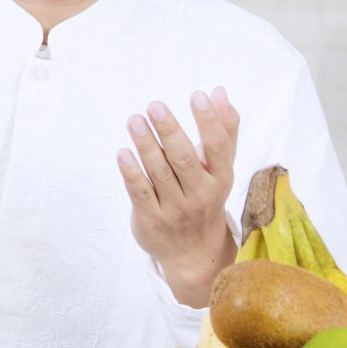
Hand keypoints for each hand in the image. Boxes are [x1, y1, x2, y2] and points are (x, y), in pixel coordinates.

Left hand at [118, 87, 239, 303]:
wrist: (196, 254)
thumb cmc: (207, 197)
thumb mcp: (221, 169)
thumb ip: (224, 131)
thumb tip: (219, 93)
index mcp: (220, 178)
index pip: (217, 147)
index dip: (209, 121)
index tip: (197, 95)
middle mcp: (200, 194)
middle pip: (184, 159)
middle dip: (169, 131)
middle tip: (155, 105)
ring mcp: (175, 208)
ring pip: (159, 173)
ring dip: (145, 145)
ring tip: (134, 120)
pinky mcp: (151, 219)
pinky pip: (140, 192)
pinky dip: (131, 172)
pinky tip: (122, 152)